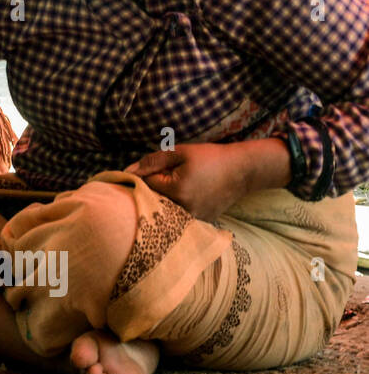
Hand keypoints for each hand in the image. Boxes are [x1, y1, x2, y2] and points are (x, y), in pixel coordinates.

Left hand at [124, 142, 251, 222]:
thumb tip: (128, 171)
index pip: (146, 185)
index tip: (162, 167)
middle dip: (157, 187)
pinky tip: (194, 193)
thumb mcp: (179, 152)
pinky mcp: (203, 221)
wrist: (244, 170)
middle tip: (174, 175)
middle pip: (155, 200)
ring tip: (186, 184)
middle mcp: (184, 210)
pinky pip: (182, 214)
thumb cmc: (211, 157)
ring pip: (168, 208)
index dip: (149, 173)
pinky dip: (181, 204)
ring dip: (168, 197)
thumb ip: (152, 161)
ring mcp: (195, 218)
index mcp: (177, 192)